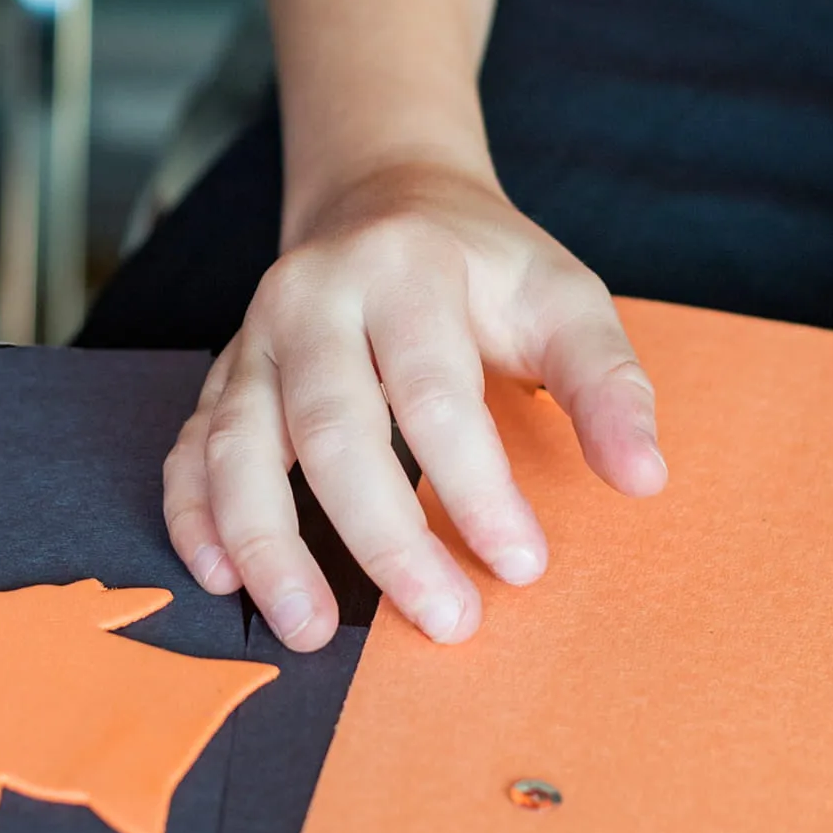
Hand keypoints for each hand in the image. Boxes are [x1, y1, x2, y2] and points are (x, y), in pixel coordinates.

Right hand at [162, 163, 667, 649]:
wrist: (385, 199)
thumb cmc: (484, 267)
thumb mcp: (564, 297)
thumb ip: (606, 383)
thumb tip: (643, 479)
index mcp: (404, 271)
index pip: (433, 392)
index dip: (476, 488)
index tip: (523, 565)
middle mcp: (312, 299)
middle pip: (331, 429)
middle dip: (383, 538)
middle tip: (443, 621)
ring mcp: (254, 338)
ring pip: (238, 445)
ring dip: (268, 545)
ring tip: (310, 633)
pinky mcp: (222, 375)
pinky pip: (190, 448)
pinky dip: (193, 516)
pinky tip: (220, 578)